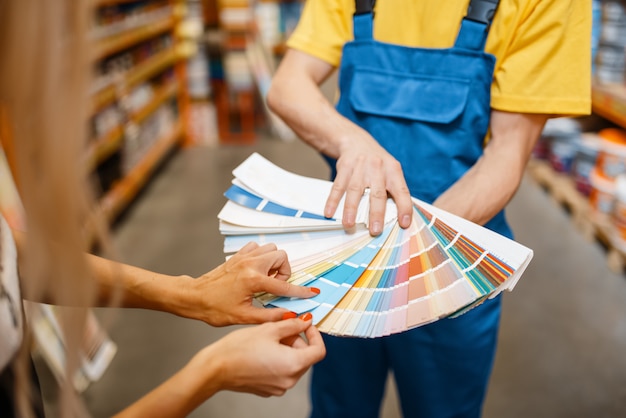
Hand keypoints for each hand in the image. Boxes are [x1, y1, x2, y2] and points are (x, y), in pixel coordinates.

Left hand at [180, 242, 318, 325]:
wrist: (194, 297)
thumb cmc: (214, 308)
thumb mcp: (244, 317)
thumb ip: (270, 316)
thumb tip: (290, 316)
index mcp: (253, 280)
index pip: (284, 286)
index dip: (300, 291)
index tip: (311, 293)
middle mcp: (251, 264)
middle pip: (281, 257)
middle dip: (284, 272)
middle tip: (275, 286)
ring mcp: (244, 257)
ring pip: (271, 249)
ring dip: (274, 263)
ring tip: (266, 279)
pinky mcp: (238, 256)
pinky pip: (258, 247)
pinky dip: (262, 256)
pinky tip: (257, 271)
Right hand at [196, 318, 325, 396]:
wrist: (216, 368)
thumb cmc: (239, 348)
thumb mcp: (269, 329)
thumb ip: (292, 325)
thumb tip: (306, 322)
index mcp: (293, 365)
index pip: (318, 351)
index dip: (315, 335)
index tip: (307, 325)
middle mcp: (289, 380)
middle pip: (306, 358)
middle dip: (298, 340)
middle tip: (284, 327)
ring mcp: (278, 387)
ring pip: (293, 364)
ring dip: (288, 349)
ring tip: (271, 336)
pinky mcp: (268, 389)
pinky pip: (281, 372)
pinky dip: (279, 359)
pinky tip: (264, 349)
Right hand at [326, 133, 412, 234]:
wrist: (357, 142)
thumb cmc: (377, 163)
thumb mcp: (390, 171)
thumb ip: (394, 190)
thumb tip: (399, 218)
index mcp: (393, 170)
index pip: (402, 191)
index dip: (404, 207)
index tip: (404, 223)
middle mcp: (377, 167)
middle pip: (377, 193)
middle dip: (376, 214)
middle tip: (375, 230)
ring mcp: (360, 167)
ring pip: (355, 190)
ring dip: (351, 209)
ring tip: (349, 225)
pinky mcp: (344, 167)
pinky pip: (338, 186)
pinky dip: (333, 200)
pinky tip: (330, 212)